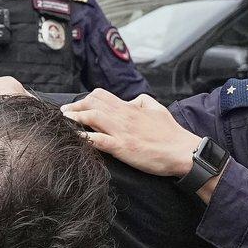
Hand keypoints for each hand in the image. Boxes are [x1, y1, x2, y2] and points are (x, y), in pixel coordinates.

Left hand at [62, 89, 202, 178]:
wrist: (183, 151)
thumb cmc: (171, 133)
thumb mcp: (157, 108)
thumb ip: (141, 101)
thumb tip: (130, 100)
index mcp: (130, 107)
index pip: (102, 96)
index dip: (85, 99)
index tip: (76, 106)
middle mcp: (123, 117)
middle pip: (92, 103)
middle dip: (75, 107)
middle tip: (64, 113)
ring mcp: (122, 132)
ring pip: (92, 117)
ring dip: (75, 118)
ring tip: (64, 120)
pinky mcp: (122, 147)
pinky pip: (98, 140)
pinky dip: (84, 137)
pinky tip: (74, 137)